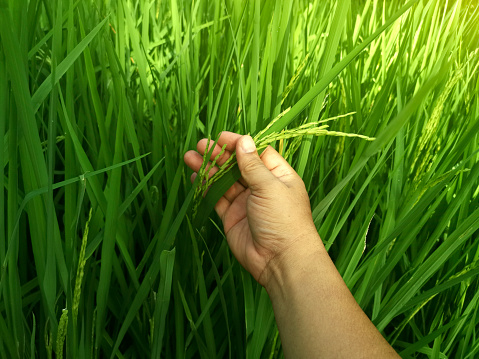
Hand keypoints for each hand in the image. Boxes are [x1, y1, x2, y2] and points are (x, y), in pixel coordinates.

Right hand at [184, 132, 319, 287]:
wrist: (280, 260)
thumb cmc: (283, 219)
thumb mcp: (269, 186)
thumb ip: (252, 164)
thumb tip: (244, 140)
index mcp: (277, 175)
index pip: (256, 153)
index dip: (239, 144)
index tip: (221, 138)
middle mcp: (261, 187)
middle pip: (237, 165)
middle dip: (219, 155)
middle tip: (201, 145)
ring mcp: (246, 202)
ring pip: (224, 181)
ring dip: (208, 169)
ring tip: (190, 157)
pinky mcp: (232, 217)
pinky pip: (217, 198)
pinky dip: (206, 188)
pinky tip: (195, 178)